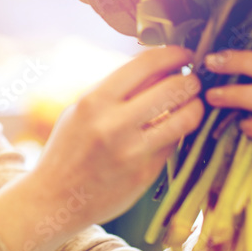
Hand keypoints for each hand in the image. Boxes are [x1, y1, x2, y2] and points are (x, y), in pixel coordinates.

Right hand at [0, 46, 202, 250]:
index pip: (146, 65)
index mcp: (94, 101)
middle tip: (193, 81)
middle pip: (173, 88)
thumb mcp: (83, 110)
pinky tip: (174, 127)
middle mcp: (113, 124)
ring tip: (194, 103)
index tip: (184, 53)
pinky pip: (174, 143)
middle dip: (191, 81)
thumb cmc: (69, 146)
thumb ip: (118, 90)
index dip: (172, 54)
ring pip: (185, 118)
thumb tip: (160, 66)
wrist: (55, 197)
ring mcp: (132, 152)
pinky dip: (179, 132)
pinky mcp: (145, 174)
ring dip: (196, 106)